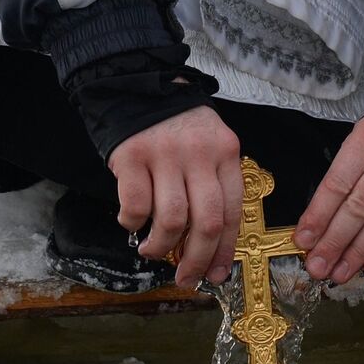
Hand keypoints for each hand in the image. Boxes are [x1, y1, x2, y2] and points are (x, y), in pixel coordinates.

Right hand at [107, 106, 242, 287]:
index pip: (233, 212)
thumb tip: (209, 244)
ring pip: (172, 219)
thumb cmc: (177, 125)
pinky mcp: (133, 155)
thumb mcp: (208, 145)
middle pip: (207, 222)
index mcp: (225, 153)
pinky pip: (136, 205)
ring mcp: (166, 154)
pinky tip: (131, 222)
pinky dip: (132, 223)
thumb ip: (212, 183)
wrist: (138, 84)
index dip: (225, 250)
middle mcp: (199, 154)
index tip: (217, 274)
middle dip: (197, 260)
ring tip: (152, 250)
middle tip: (187, 279)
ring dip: (161, 246)